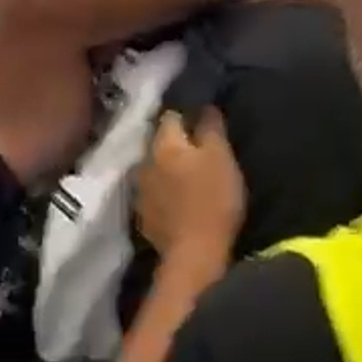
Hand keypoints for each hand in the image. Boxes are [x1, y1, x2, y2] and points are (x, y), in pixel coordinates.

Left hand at [135, 107, 244, 256]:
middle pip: (159, 142)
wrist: (194, 254)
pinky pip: (153, 194)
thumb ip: (210, 128)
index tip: (201, 120)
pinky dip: (164, 192)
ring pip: (154, 168)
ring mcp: (140, 190)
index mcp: (163, 143)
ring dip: (167, 168)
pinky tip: (178, 199)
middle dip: (175, 142)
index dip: (186, 115)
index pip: (169, 116)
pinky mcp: (143, 216)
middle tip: (197, 147)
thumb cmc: (213, 199)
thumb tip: (204, 106)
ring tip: (187, 174)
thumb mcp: (221, 156)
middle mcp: (144, 161)